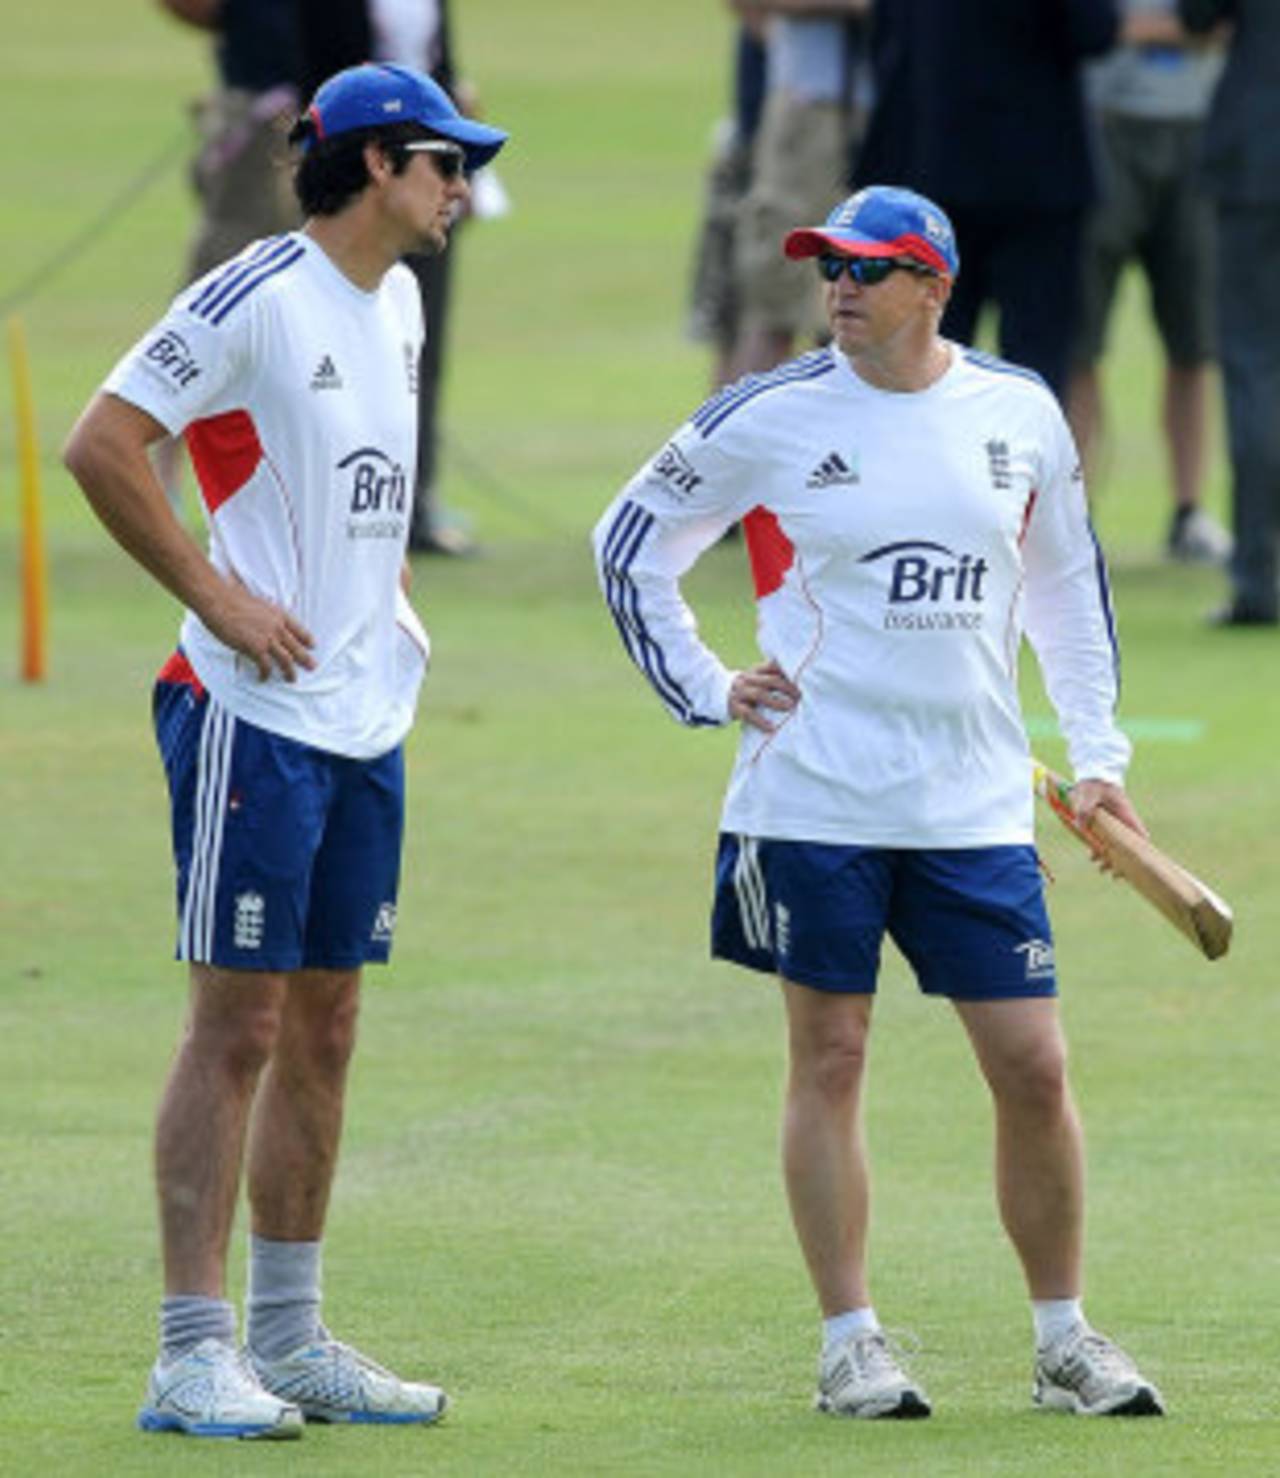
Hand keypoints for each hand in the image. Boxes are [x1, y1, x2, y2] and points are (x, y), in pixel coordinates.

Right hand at [201, 576, 315, 682]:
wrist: (219, 600)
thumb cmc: (232, 598)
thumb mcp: (257, 603)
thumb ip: (264, 614)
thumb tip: (261, 618)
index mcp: (278, 613)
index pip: (299, 628)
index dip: (307, 638)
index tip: (313, 645)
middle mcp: (277, 626)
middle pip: (297, 647)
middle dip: (306, 659)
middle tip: (312, 667)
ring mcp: (267, 638)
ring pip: (286, 660)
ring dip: (290, 671)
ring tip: (292, 679)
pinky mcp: (255, 648)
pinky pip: (265, 666)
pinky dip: (265, 674)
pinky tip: (263, 678)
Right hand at [728, 659, 800, 731]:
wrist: (719, 696)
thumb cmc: (748, 689)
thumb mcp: (757, 680)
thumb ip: (773, 678)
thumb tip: (800, 683)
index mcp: (755, 671)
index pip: (773, 666)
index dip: (787, 671)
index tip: (802, 678)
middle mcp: (747, 679)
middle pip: (769, 680)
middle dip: (786, 687)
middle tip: (799, 696)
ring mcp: (740, 693)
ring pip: (759, 694)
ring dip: (776, 701)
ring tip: (790, 708)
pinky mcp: (734, 707)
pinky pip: (748, 714)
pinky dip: (760, 721)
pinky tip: (771, 728)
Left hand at [1070, 778, 1147, 873]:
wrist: (1093, 774)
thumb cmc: (1093, 784)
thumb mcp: (1087, 795)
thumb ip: (1084, 810)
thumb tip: (1080, 827)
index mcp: (1125, 815)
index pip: (1139, 835)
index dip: (1141, 850)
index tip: (1137, 863)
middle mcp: (1124, 821)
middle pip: (1129, 845)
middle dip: (1122, 861)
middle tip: (1113, 874)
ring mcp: (1116, 822)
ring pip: (1118, 844)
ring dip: (1110, 856)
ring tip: (1101, 869)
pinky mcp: (1107, 822)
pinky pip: (1108, 839)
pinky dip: (1103, 848)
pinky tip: (1093, 856)